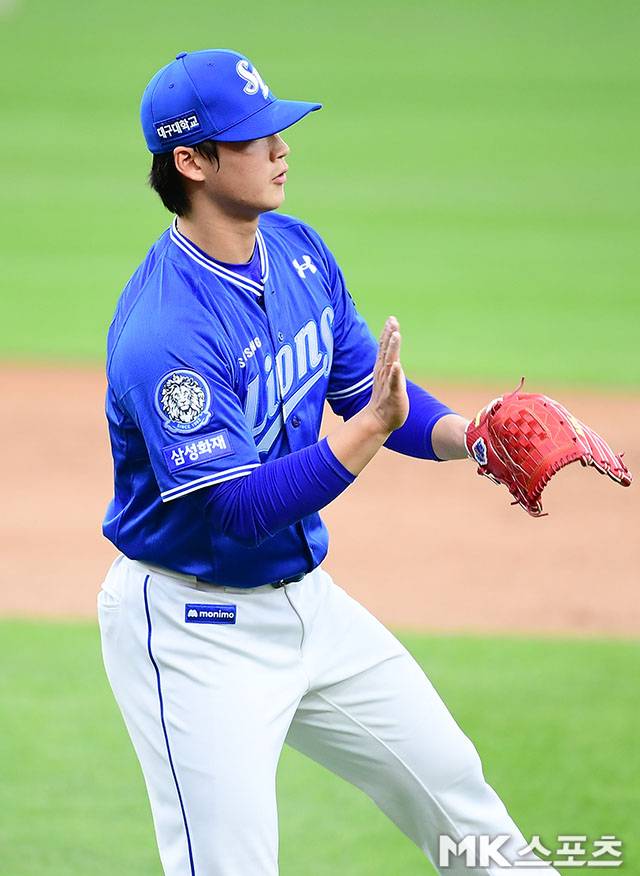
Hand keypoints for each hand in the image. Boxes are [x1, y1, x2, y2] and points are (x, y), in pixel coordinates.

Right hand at [365, 316, 408, 433]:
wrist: (378, 420)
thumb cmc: (385, 398)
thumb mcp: (387, 377)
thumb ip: (389, 363)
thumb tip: (389, 350)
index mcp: (384, 367)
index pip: (384, 347)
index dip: (387, 332)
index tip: (391, 319)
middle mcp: (384, 372)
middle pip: (386, 350)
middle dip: (389, 335)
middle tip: (392, 320)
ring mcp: (388, 382)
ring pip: (390, 362)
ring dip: (392, 349)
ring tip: (395, 335)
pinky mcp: (393, 394)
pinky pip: (394, 382)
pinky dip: (395, 374)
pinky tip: (397, 365)